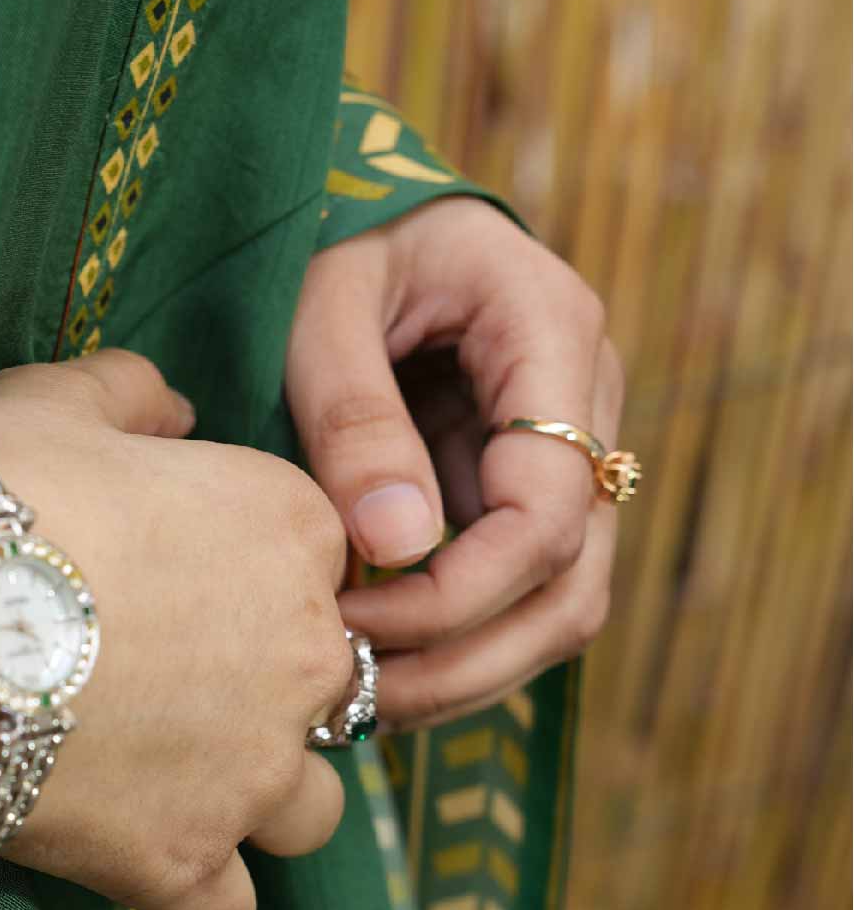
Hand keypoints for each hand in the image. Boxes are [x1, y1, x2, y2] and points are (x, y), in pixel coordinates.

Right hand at [0, 351, 353, 909]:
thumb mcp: (54, 401)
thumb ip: (134, 394)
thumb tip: (173, 406)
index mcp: (290, 528)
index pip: (320, 558)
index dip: (251, 574)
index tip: (177, 585)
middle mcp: (304, 655)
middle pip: (332, 688)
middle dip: (267, 693)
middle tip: (166, 687)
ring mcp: (254, 771)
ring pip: (311, 812)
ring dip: (258, 801)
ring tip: (171, 784)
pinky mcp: (186, 863)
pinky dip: (195, 896)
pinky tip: (142, 863)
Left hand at [283, 195, 625, 727]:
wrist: (360, 211)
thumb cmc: (335, 236)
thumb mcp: (321, 302)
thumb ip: (353, 415)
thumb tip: (398, 544)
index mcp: (552, 331)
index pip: (547, 509)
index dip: (457, 590)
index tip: (352, 617)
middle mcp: (588, 399)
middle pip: (573, 584)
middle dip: (468, 660)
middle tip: (357, 694)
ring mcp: (570, 451)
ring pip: (560, 608)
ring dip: (467, 672)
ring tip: (361, 699)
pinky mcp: (526, 488)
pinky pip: (518, 594)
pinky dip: (454, 646)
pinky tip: (374, 667)